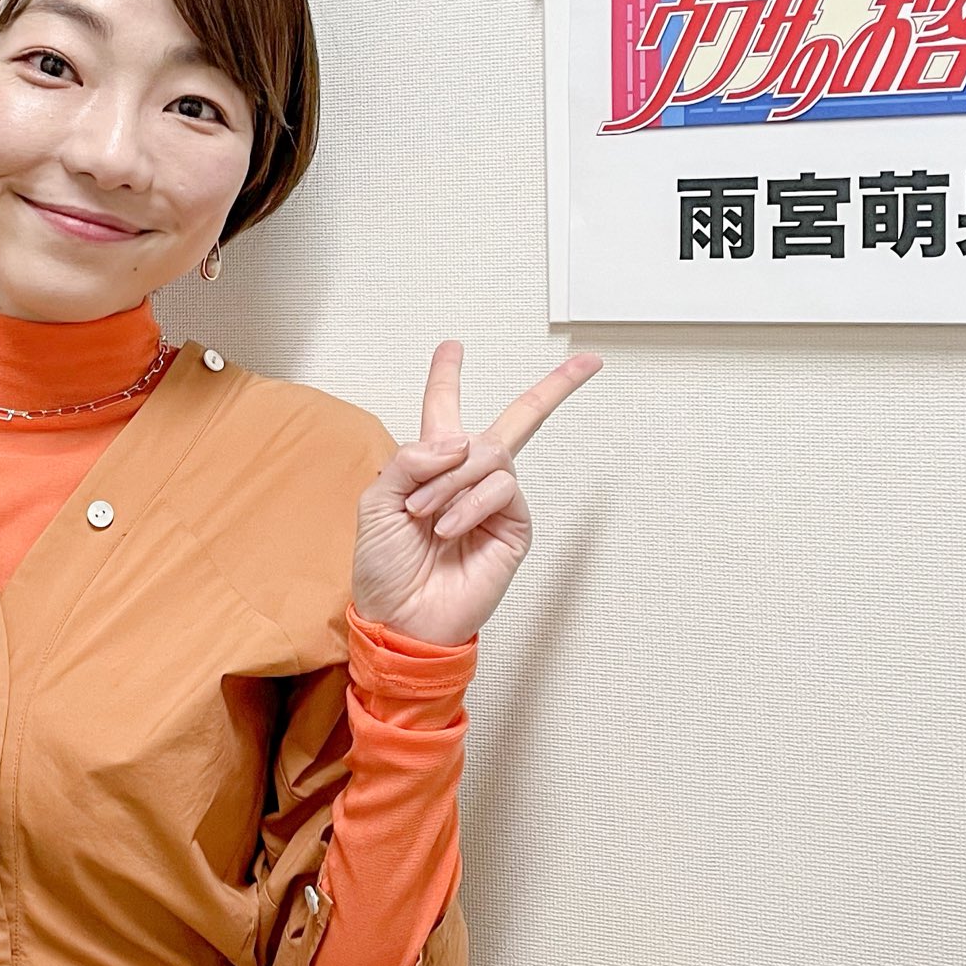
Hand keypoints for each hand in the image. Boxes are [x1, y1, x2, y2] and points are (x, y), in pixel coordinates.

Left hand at [351, 341, 602, 646]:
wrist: (401, 618)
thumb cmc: (384, 567)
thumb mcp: (377, 501)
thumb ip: (410, 459)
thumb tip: (461, 441)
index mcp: (429, 467)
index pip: (443, 411)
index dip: (447, 377)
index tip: (452, 346)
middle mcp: (467, 478)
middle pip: (517, 421)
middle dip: (555, 388)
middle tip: (587, 363)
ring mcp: (495, 502)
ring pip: (491, 454)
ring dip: (452, 481)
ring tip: (427, 517)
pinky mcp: (514, 527)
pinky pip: (500, 488)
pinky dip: (469, 503)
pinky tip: (449, 528)